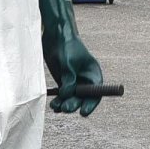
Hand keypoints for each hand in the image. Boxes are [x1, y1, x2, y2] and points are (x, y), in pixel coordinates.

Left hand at [38, 0, 104, 115]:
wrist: (55, 36)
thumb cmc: (66, 46)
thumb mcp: (68, 62)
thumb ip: (69, 79)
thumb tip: (66, 95)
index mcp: (93, 73)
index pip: (96, 93)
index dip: (91, 104)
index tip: (83, 112)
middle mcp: (85, 80)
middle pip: (83, 99)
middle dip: (75, 105)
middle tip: (66, 108)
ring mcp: (74, 82)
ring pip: (71, 99)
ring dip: (64, 105)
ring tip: (56, 106)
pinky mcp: (63, 82)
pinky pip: (62, 96)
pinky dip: (58, 101)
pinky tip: (53, 105)